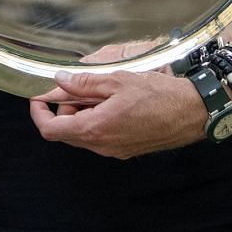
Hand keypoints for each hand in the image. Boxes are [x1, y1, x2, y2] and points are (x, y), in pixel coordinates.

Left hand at [26, 70, 204, 159]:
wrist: (193, 113)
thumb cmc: (159, 95)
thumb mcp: (117, 80)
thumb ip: (84, 83)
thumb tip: (59, 81)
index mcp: (95, 128)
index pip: (51, 129)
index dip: (39, 113)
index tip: (39, 97)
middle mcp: (102, 145)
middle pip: (65, 132)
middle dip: (63, 109)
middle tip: (76, 87)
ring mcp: (114, 150)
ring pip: (82, 135)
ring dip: (81, 115)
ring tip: (99, 92)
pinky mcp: (126, 149)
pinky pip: (99, 138)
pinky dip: (96, 121)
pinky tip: (111, 103)